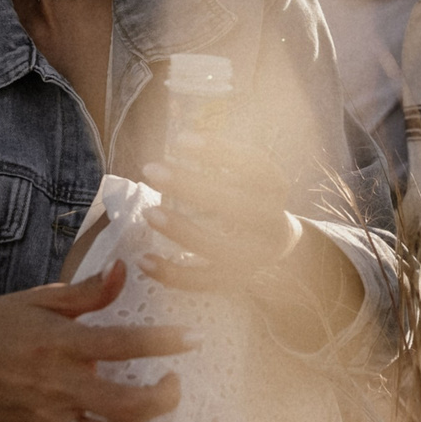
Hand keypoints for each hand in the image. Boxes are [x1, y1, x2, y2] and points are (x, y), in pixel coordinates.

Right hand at [0, 264, 192, 421]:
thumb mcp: (39, 300)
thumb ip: (87, 292)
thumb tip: (124, 270)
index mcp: (63, 343)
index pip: (125, 344)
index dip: (164, 342)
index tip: (191, 339)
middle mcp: (59, 383)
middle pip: (125, 405)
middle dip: (161, 399)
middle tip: (173, 384)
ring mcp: (47, 417)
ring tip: (145, 415)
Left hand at [141, 137, 303, 282]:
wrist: (276, 244)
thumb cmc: (248, 198)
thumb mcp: (246, 176)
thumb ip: (220, 161)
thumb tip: (178, 142)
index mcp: (276, 189)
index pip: (255, 167)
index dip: (221, 151)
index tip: (180, 140)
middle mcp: (273, 224)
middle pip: (237, 207)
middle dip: (191, 187)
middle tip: (151, 170)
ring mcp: (256, 257)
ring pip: (221, 248)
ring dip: (182, 231)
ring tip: (148, 213)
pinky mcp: (237, 281)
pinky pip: (203, 282)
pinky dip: (172, 273)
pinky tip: (144, 260)